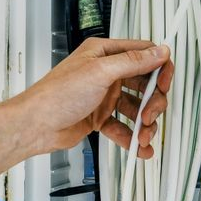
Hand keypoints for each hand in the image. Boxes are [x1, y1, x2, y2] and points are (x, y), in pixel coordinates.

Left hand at [15, 38, 174, 157]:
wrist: (35, 125)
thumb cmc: (57, 94)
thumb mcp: (99, 72)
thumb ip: (132, 62)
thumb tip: (159, 52)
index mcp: (103, 53)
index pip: (143, 54)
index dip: (159, 69)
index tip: (165, 85)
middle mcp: (105, 72)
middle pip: (144, 84)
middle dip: (152, 102)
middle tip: (150, 116)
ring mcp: (103, 96)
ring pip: (136, 108)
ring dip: (144, 124)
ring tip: (143, 138)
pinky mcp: (99, 117)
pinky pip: (123, 126)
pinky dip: (131, 137)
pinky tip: (138, 147)